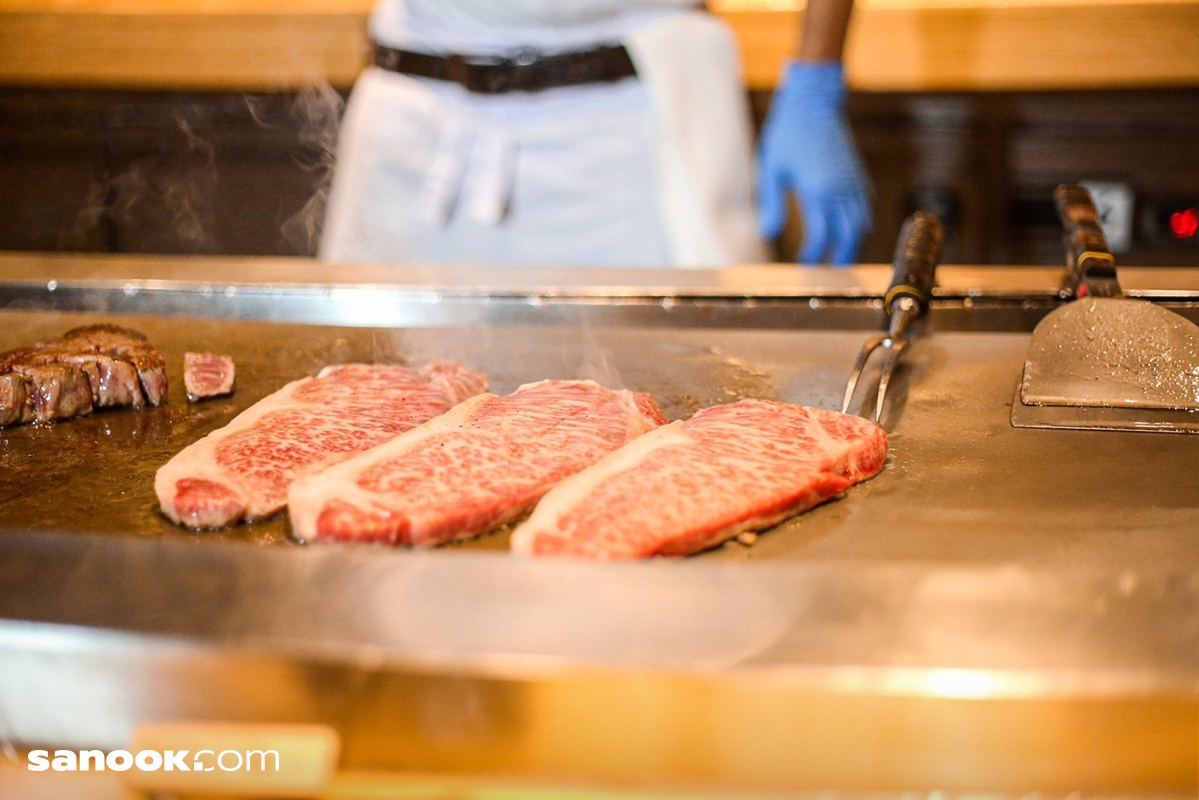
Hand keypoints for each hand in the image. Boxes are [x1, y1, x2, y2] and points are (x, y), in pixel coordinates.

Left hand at [757, 61, 870, 264]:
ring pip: (863, 220)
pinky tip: (850, 227)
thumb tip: (767, 233)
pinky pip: (865, 203)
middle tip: (829, 270)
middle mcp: (840, 187)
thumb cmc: (787, 131)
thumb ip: (771, 203)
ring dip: (854, 241)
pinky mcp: (857, 171)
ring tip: (841, 254)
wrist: (813, 99)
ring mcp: (852, 179)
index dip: (814, 253)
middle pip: (850, 233)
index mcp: (818, 189)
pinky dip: (861, 220)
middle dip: (841, 255)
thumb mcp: (771, 168)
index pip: (822, 234)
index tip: (804, 263)